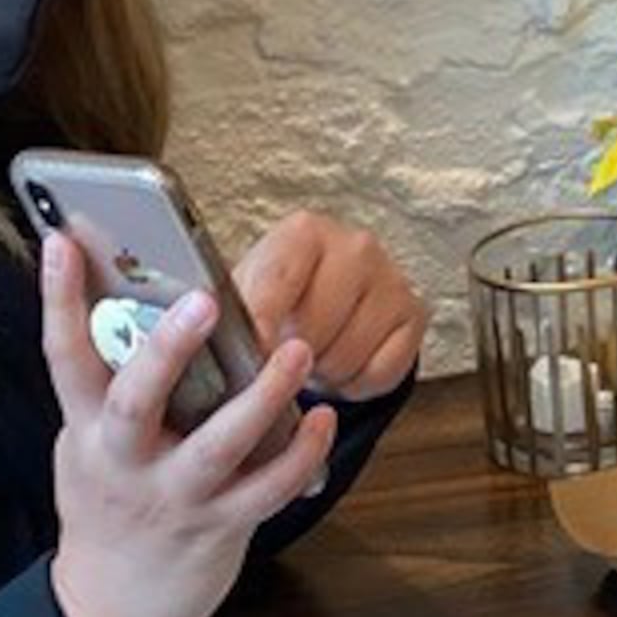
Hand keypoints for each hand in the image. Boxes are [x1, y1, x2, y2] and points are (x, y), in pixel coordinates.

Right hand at [38, 235, 340, 616]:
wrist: (109, 612)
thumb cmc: (107, 507)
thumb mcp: (89, 445)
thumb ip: (112, 390)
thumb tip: (138, 306)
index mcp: (87, 430)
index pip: (65, 356)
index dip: (59, 298)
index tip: (62, 242)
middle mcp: (125, 461)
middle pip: (137, 398)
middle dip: (168, 349)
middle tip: (203, 300)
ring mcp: (173, 496)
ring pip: (219, 445)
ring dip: (262, 395)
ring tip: (296, 352)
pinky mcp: (219, 526)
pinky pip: (268, 489)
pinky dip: (299, 453)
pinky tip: (320, 419)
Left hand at [233, 208, 425, 404]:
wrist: (324, 303)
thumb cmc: (276, 299)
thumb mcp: (243, 295)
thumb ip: (230, 311)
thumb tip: (200, 332)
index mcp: (303, 233)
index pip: (277, 285)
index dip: (261, 329)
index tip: (251, 358)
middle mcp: (355, 246)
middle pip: (314, 329)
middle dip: (292, 354)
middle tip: (283, 351)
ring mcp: (391, 278)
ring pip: (346, 357)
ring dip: (323, 371)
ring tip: (312, 354)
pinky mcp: (416, 314)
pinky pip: (380, 373)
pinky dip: (357, 382)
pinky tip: (343, 361)